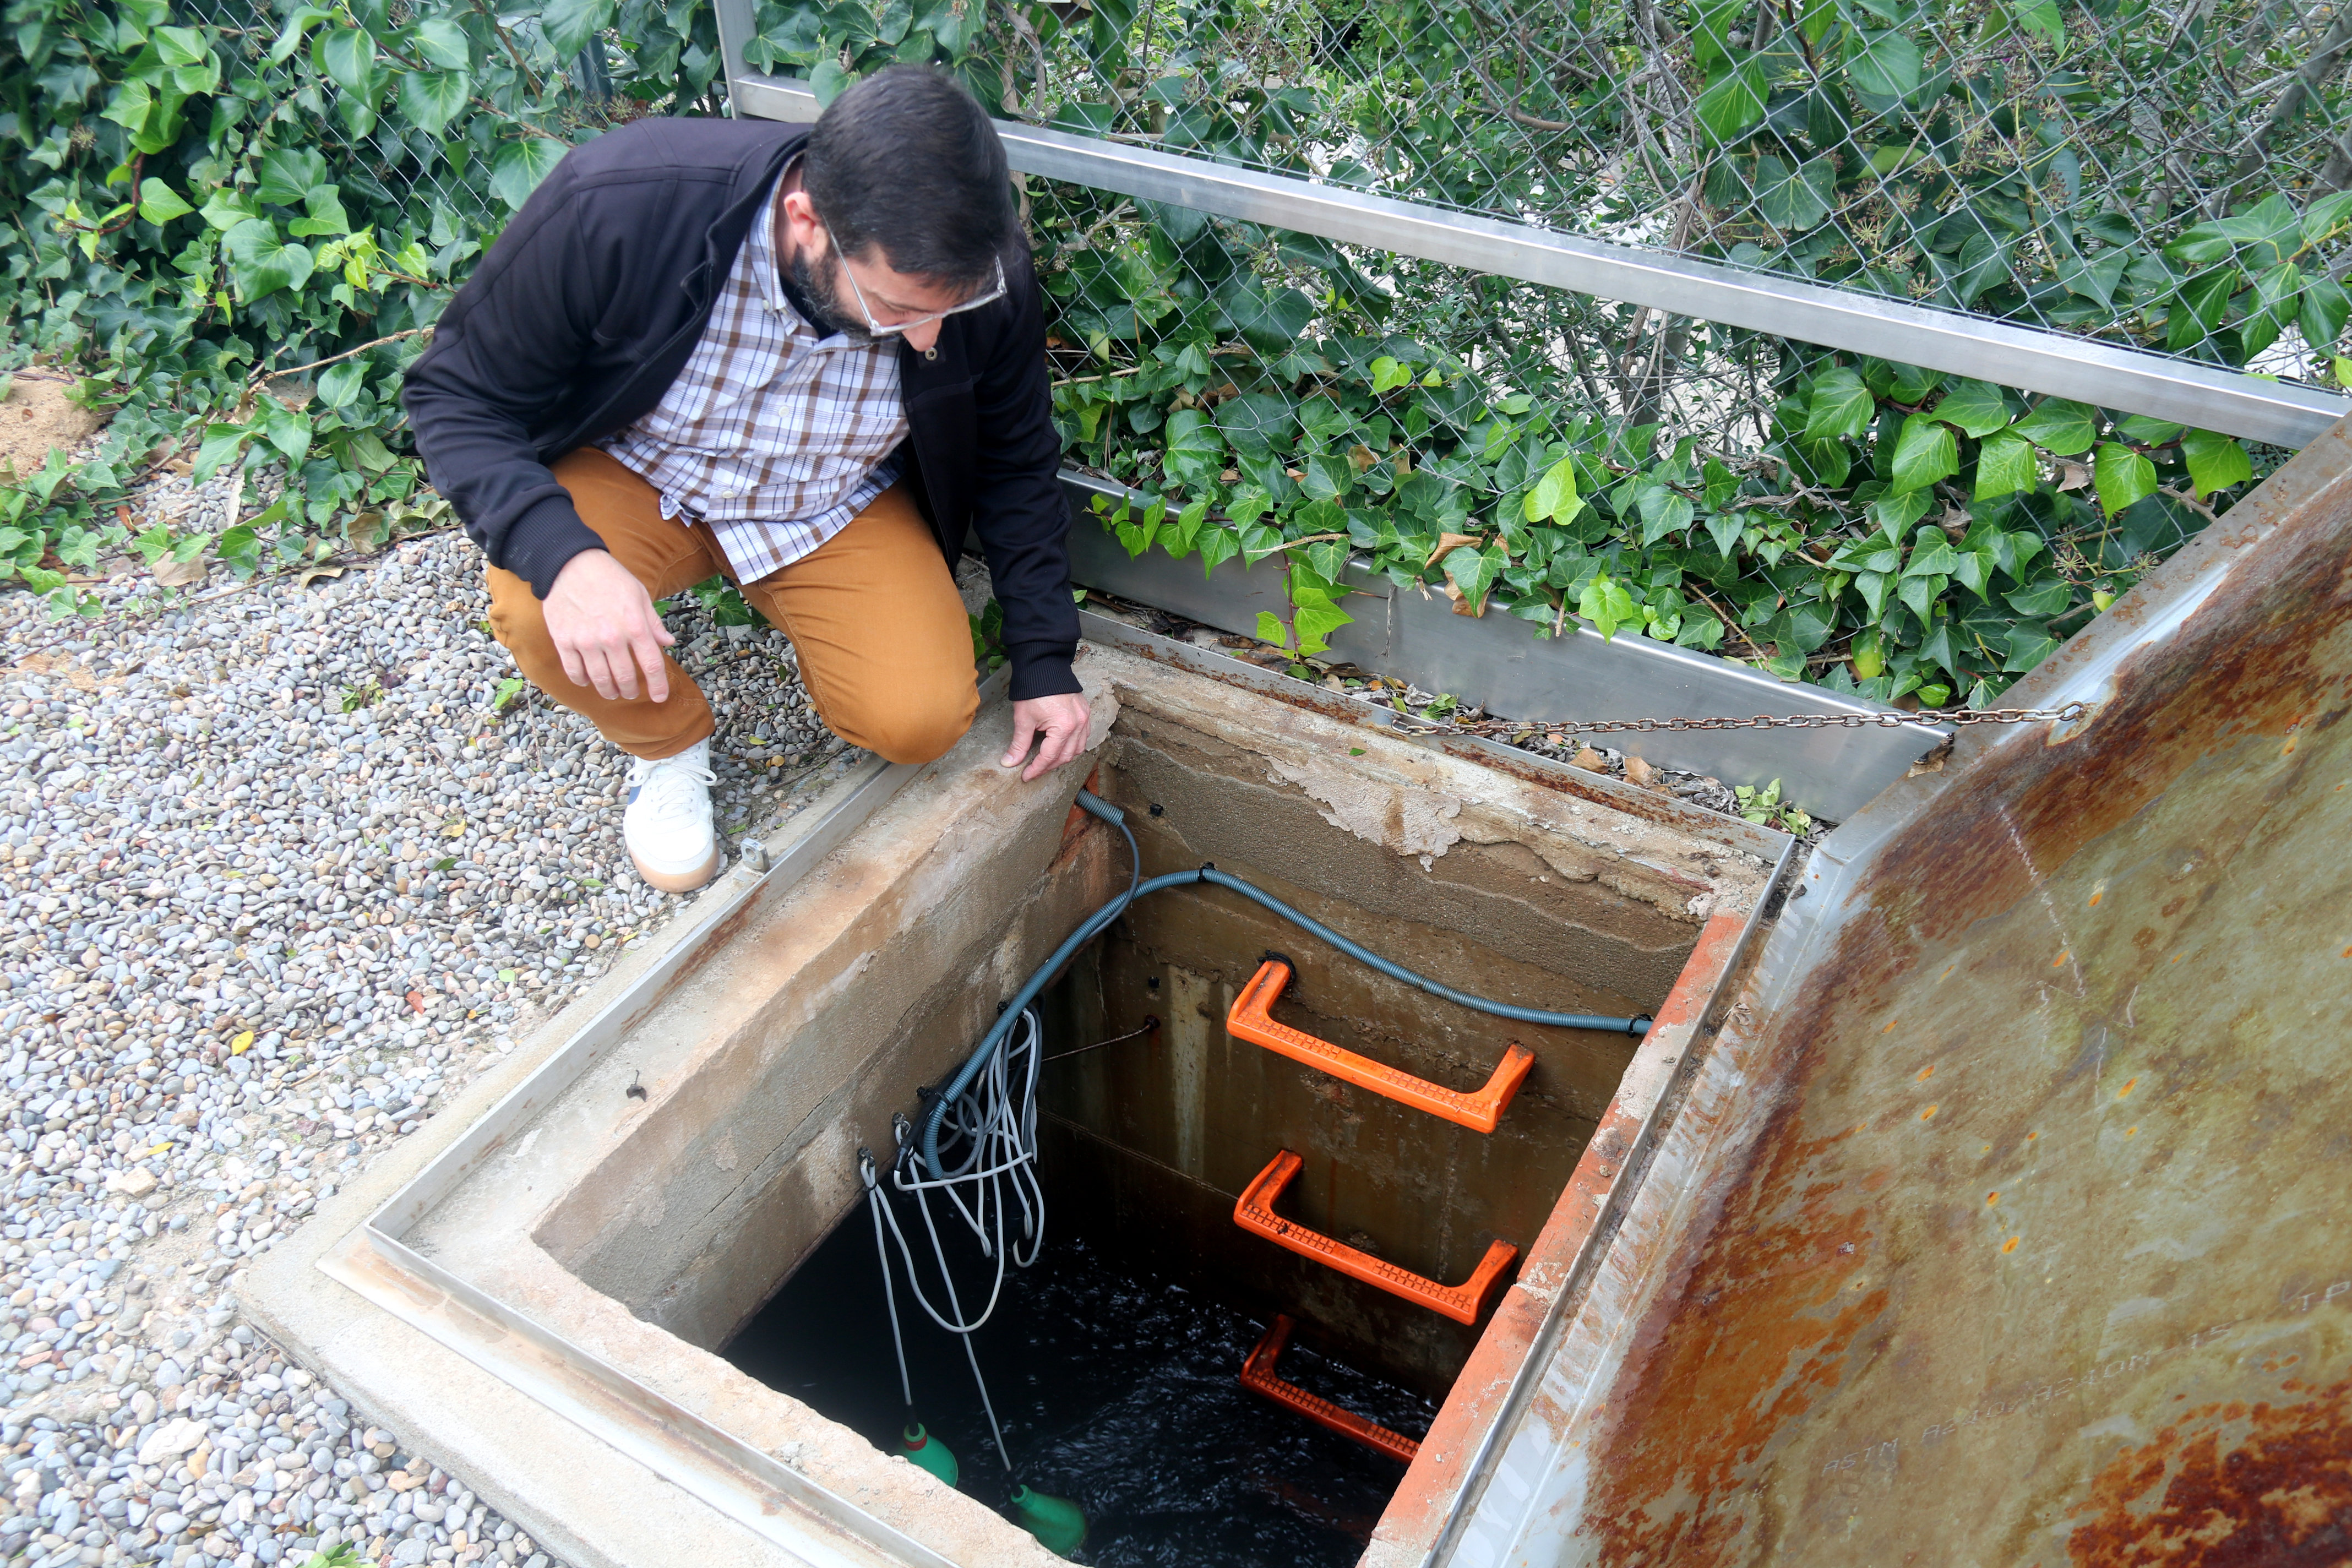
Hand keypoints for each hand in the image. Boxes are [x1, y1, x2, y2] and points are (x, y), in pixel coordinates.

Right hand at [543, 550, 674, 701]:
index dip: (658, 686)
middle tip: (631, 693)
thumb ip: (653, 623)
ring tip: (611, 692)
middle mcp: (611, 638)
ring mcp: (586, 641)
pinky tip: (587, 680)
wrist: (569, 563)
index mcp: (635, 626)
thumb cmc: (609, 577)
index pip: (652, 665)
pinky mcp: (564, 641)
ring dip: (608, 691)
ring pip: (600, 680)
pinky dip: (582, 680)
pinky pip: (574, 671)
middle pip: (625, 678)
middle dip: (630, 690)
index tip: (660, 697)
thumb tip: (667, 643)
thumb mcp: (639, 595)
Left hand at [1002, 692, 1090, 780]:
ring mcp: (1084, 718)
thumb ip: (1018, 744)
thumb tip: (1009, 762)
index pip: (1050, 757)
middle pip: (1065, 756)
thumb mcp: (1023, 719)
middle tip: (1033, 770)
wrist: (1044, 665)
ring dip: (1062, 758)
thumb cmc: (1033, 689)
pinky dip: (1073, 745)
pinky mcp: (1085, 712)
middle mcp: (1079, 724)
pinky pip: (1083, 736)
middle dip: (1048, 766)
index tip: (1026, 776)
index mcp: (1064, 726)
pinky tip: (1061, 746)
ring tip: (1046, 761)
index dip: (1037, 769)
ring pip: (1077, 749)